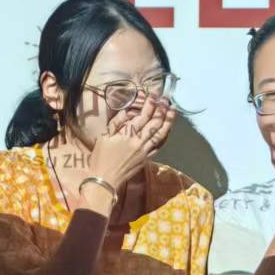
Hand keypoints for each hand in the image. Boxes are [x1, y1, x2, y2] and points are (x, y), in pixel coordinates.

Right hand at [55, 96, 175, 203]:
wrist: (105, 179)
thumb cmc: (101, 158)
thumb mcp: (104, 137)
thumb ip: (116, 123)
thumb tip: (127, 111)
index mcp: (127, 135)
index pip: (142, 116)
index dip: (149, 104)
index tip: (154, 95)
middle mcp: (139, 142)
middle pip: (154, 123)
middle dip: (161, 109)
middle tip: (166, 99)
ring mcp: (145, 151)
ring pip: (160, 133)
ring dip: (168, 121)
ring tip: (173, 111)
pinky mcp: (147, 158)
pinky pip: (159, 145)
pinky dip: (165, 136)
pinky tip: (168, 129)